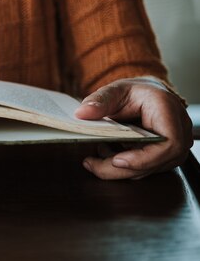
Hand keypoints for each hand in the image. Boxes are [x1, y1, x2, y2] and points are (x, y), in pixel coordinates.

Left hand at [74, 77, 192, 179]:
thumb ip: (99, 101)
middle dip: (120, 169)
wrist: (146, 96)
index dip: (145, 158)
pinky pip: (144, 169)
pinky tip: (107, 153)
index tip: (117, 161)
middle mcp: (179, 131)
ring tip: (97, 153)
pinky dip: (122, 166)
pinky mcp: (165, 156)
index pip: (169, 143)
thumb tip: (82, 113)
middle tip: (91, 164)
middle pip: (155, 162)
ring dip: (118, 168)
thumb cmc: (134, 93)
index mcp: (168, 112)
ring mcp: (174, 147)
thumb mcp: (115, 91)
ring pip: (148, 170)